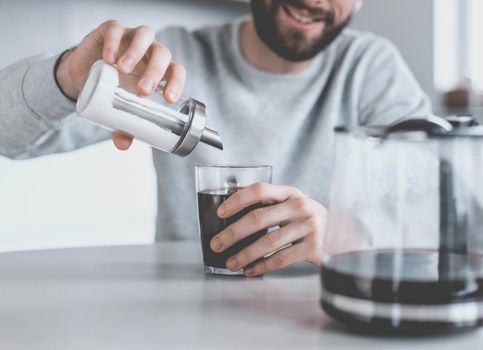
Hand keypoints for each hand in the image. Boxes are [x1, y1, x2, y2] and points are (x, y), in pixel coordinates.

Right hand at [55, 20, 185, 149]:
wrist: (84, 76)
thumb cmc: (111, 91)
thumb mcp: (118, 111)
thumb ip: (124, 127)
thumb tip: (124, 145)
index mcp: (159, 70)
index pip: (176, 71)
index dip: (176, 83)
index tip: (169, 99)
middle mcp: (150, 52)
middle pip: (162, 54)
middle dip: (155, 71)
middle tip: (142, 90)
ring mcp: (131, 38)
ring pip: (144, 35)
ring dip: (136, 52)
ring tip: (122, 69)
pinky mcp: (110, 30)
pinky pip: (115, 28)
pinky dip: (114, 41)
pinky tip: (108, 57)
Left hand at [210, 183, 326, 276]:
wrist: (343, 235)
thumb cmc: (307, 220)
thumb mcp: (293, 205)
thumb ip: (270, 206)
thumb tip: (230, 214)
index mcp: (290, 193)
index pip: (260, 190)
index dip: (237, 200)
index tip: (220, 213)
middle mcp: (300, 206)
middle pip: (259, 218)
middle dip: (233, 233)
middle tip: (217, 244)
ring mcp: (308, 226)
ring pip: (268, 242)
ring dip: (245, 254)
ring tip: (231, 263)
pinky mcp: (314, 247)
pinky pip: (282, 259)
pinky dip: (262, 266)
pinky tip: (250, 271)